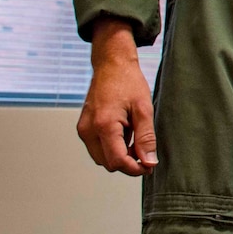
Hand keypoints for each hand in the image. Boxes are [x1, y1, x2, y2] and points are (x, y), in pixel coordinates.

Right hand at [77, 17, 157, 176]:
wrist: (111, 65)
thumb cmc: (128, 82)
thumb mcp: (144, 109)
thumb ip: (146, 137)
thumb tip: (149, 162)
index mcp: (104, 125)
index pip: (117, 161)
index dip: (134, 168)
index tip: (149, 166)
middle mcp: (88, 130)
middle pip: (108, 163)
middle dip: (127, 161)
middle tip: (144, 148)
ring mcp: (83, 129)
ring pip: (101, 157)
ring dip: (119, 154)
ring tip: (134, 134)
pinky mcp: (83, 127)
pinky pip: (97, 147)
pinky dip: (111, 146)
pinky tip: (124, 131)